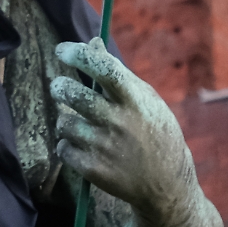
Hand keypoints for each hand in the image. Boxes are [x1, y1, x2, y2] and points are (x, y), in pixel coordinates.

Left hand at [50, 38, 195, 218]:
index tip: (62, 50)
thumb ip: (117, 72)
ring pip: (64, 122)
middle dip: (60, 87)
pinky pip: (63, 147)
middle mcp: (118, 121)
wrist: (166, 184)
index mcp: (135, 100)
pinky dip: (68, 144)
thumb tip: (92, 42)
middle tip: (60, 87)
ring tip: (78, 122)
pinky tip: (82, 145)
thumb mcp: (146, 100)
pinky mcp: (93, 169)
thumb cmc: (155, 133)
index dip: (79, 55)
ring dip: (66, 120)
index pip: (103, 69)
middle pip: (72, 94)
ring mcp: (105, 147)